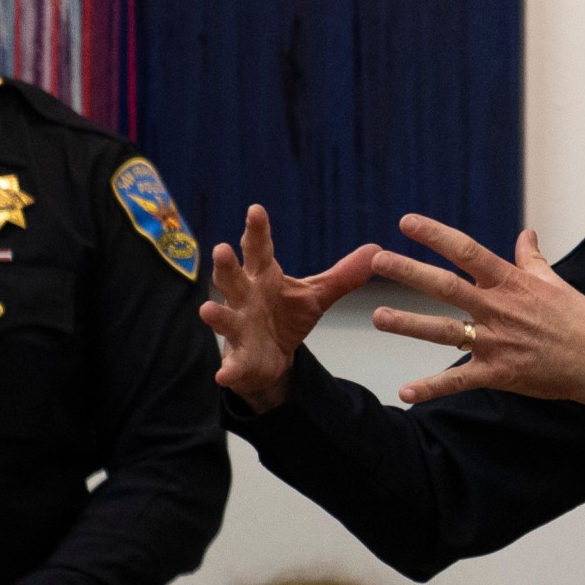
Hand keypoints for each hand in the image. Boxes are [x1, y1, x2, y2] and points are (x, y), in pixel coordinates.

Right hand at [200, 206, 385, 411]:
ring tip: (207, 310)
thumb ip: (342, 276)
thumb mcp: (315, 296)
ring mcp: (238, 329)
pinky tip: (224, 374)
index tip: (256, 210)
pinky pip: (233, 365)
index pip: (259, 251)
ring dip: (216, 315)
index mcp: (263, 278)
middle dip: (226, 266)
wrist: (270, 359)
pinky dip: (229, 370)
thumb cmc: (285, 316)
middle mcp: (245, 299)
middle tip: (221, 248)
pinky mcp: (240, 359)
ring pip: (224, 319)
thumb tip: (377, 249)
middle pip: (233, 279)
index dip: (257, 231)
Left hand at [368, 216, 584, 411]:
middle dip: (409, 272)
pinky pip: (458, 381)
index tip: (407, 222)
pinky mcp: (497, 373)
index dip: (435, 235)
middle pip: (445, 286)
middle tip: (377, 260)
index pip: (466, 251)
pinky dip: (431, 388)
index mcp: (510, 283)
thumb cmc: (581, 320)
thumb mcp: (556, 282)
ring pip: (443, 330)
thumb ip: (532, 259)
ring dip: (409, 324)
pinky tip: (405, 392)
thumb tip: (526, 235)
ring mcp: (495, 341)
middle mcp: (497, 309)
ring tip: (378, 318)